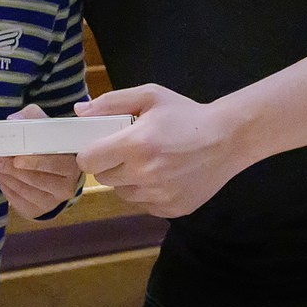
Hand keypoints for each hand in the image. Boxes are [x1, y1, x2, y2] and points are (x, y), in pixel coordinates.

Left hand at [0, 105, 81, 219]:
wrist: (51, 170)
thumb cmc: (47, 145)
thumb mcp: (44, 125)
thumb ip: (31, 117)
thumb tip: (13, 121)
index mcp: (73, 164)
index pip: (55, 163)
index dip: (35, 161)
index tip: (16, 158)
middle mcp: (67, 186)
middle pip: (36, 179)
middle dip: (11, 169)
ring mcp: (52, 202)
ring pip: (25, 190)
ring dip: (5, 176)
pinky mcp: (37, 210)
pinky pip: (18, 200)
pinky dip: (5, 186)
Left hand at [75, 85, 245, 218]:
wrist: (227, 139)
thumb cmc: (185, 115)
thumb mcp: (150, 96)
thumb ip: (111, 102)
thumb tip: (79, 111)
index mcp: (136, 144)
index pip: (88, 160)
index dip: (90, 152)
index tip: (100, 145)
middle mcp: (144, 174)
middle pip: (103, 178)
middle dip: (110, 163)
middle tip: (129, 150)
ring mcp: (158, 196)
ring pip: (122, 193)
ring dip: (128, 179)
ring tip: (149, 162)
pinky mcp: (171, 210)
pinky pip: (143, 204)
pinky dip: (147, 192)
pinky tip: (164, 175)